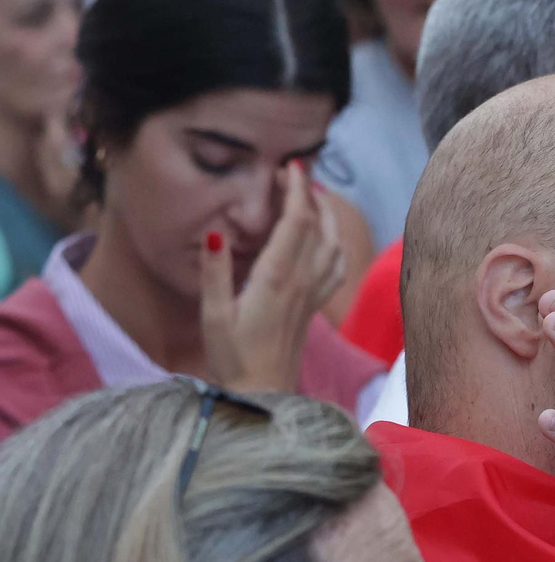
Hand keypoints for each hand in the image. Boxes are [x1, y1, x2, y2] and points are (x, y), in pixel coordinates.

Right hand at [200, 160, 345, 392]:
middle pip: (318, 226)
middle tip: (294, 173)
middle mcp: (302, 282)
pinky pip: (334, 268)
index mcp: (277, 278)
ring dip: (326, 216)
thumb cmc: (232, 357)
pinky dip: (334, 244)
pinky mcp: (314, 307)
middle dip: (309, 194)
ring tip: (311, 197)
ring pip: (332, 244)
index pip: (296, 222)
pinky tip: (325, 240)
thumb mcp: (213, 314)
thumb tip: (215, 233)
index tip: (289, 167)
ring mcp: (312, 294)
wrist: (263, 395)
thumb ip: (214, 272)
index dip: (296, 191)